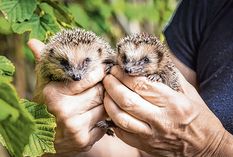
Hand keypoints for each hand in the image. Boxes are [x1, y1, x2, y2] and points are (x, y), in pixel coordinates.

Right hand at [28, 39, 106, 155]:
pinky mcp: (85, 141)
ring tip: (99, 100)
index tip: (102, 70)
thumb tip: (33, 42)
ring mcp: (75, 128)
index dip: (98, 73)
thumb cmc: (47, 106)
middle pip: (99, 93)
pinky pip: (105, 124)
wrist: (45, 138)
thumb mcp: (45, 84)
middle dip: (103, 88)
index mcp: (54, 94)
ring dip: (105, 103)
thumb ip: (44, 64)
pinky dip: (104, 119)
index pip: (88, 78)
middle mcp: (65, 111)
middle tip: (105, 84)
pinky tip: (95, 116)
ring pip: (105, 108)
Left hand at [103, 66, 232, 155]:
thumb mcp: (190, 93)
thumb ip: (172, 76)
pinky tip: (112, 111)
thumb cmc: (199, 118)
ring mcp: (152, 135)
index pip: (141, 86)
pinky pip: (123, 133)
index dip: (124, 76)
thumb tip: (154, 61)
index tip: (117, 69)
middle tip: (107, 78)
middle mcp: (161, 120)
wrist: (205, 147)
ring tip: (105, 93)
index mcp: (173, 103)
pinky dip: (113, 121)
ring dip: (108, 103)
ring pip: (121, 118)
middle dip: (112, 86)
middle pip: (127, 101)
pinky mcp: (146, 146)